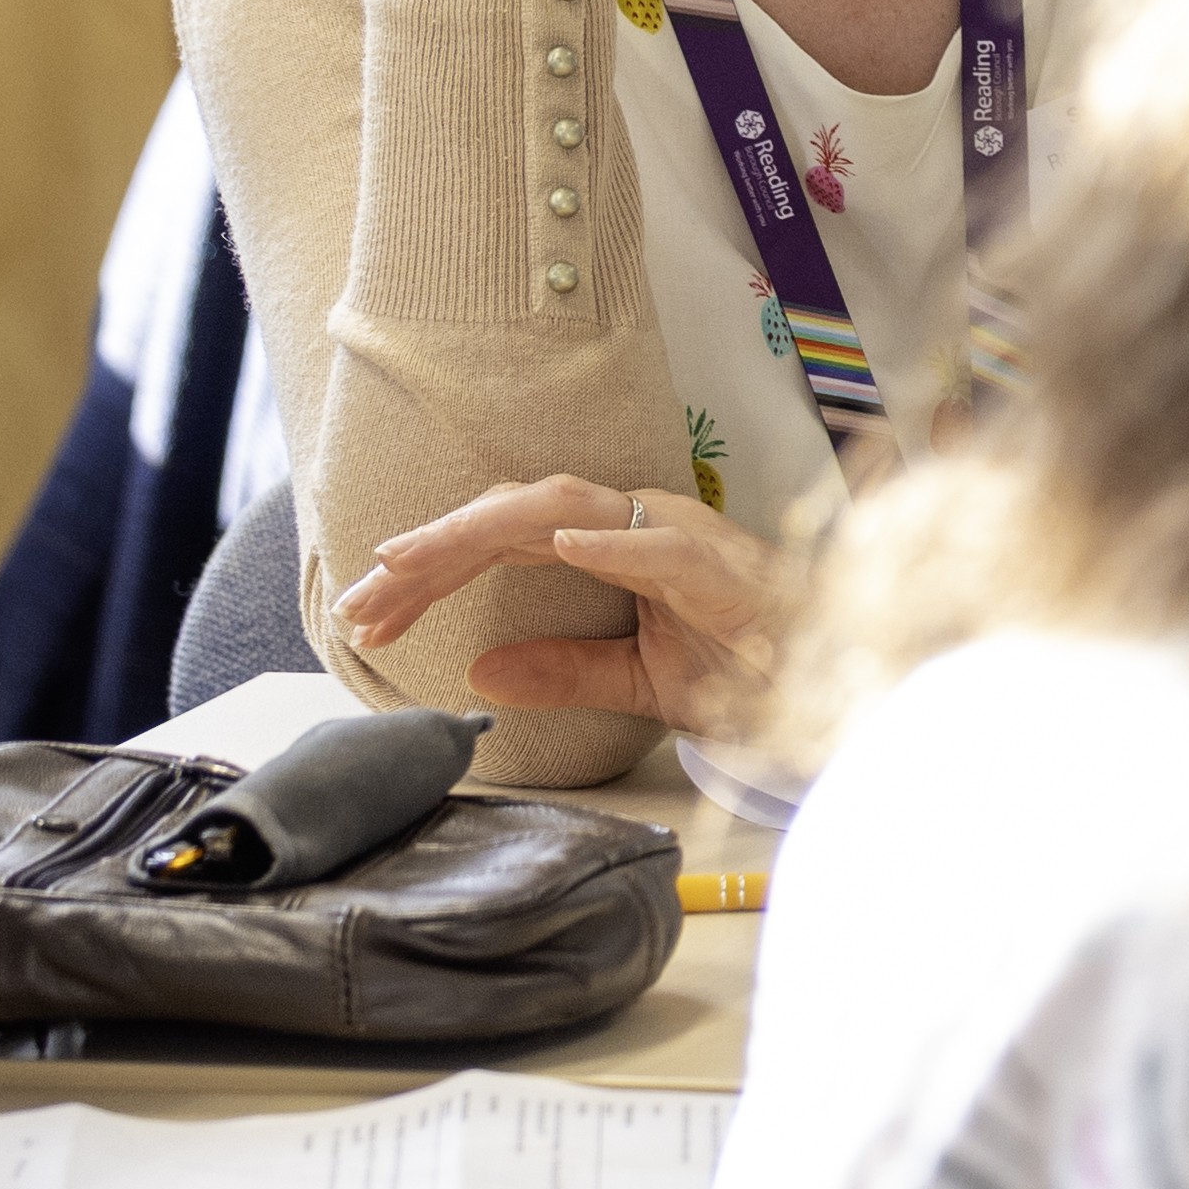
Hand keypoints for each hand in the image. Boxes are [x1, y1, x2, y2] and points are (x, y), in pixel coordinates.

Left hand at [335, 474, 791, 737]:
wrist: (831, 677)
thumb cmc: (744, 665)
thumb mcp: (633, 678)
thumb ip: (562, 670)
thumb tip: (480, 675)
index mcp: (611, 542)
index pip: (501, 542)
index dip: (430, 572)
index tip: (366, 614)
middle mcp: (632, 522)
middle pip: (509, 516)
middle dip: (429, 553)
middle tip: (357, 597)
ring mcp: (673, 533)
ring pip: (559, 509)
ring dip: (479, 533)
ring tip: (413, 560)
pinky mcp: (716, 564)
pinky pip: (655, 544)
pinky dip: (606, 539)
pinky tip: (553, 543)